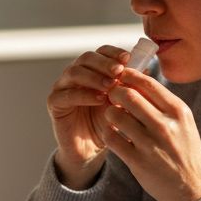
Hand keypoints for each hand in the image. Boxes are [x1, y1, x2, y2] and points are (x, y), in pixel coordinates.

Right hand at [47, 45, 128, 188]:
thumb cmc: (106, 123)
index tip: (128, 58)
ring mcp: (62, 87)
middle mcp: (75, 74)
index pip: (101, 52)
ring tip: (111, 85)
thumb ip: (129, 88)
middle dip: (104, 63)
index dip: (113, 53)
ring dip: (94, 77)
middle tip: (119, 71)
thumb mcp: (121, 104)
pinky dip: (84, 95)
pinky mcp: (54, 103)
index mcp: (92, 70)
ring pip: (75, 72)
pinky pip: (66, 95)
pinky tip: (99, 99)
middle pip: (87, 58)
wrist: (90, 149)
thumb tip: (146, 70)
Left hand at [102, 67, 200, 200]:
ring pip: (116, 115)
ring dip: (109, 113)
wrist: (194, 190)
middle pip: (128, 95)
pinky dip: (108, 133)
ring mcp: (150, 144)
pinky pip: (111, 139)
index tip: (121, 76)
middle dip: (115, 92)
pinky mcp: (137, 161)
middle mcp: (165, 125)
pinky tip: (112, 134)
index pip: (148, 83)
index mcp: (178, 112)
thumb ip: (163, 104)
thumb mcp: (183, 124)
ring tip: (112, 117)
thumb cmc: (186, 152)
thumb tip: (138, 81)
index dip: (129, 76)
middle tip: (111, 96)